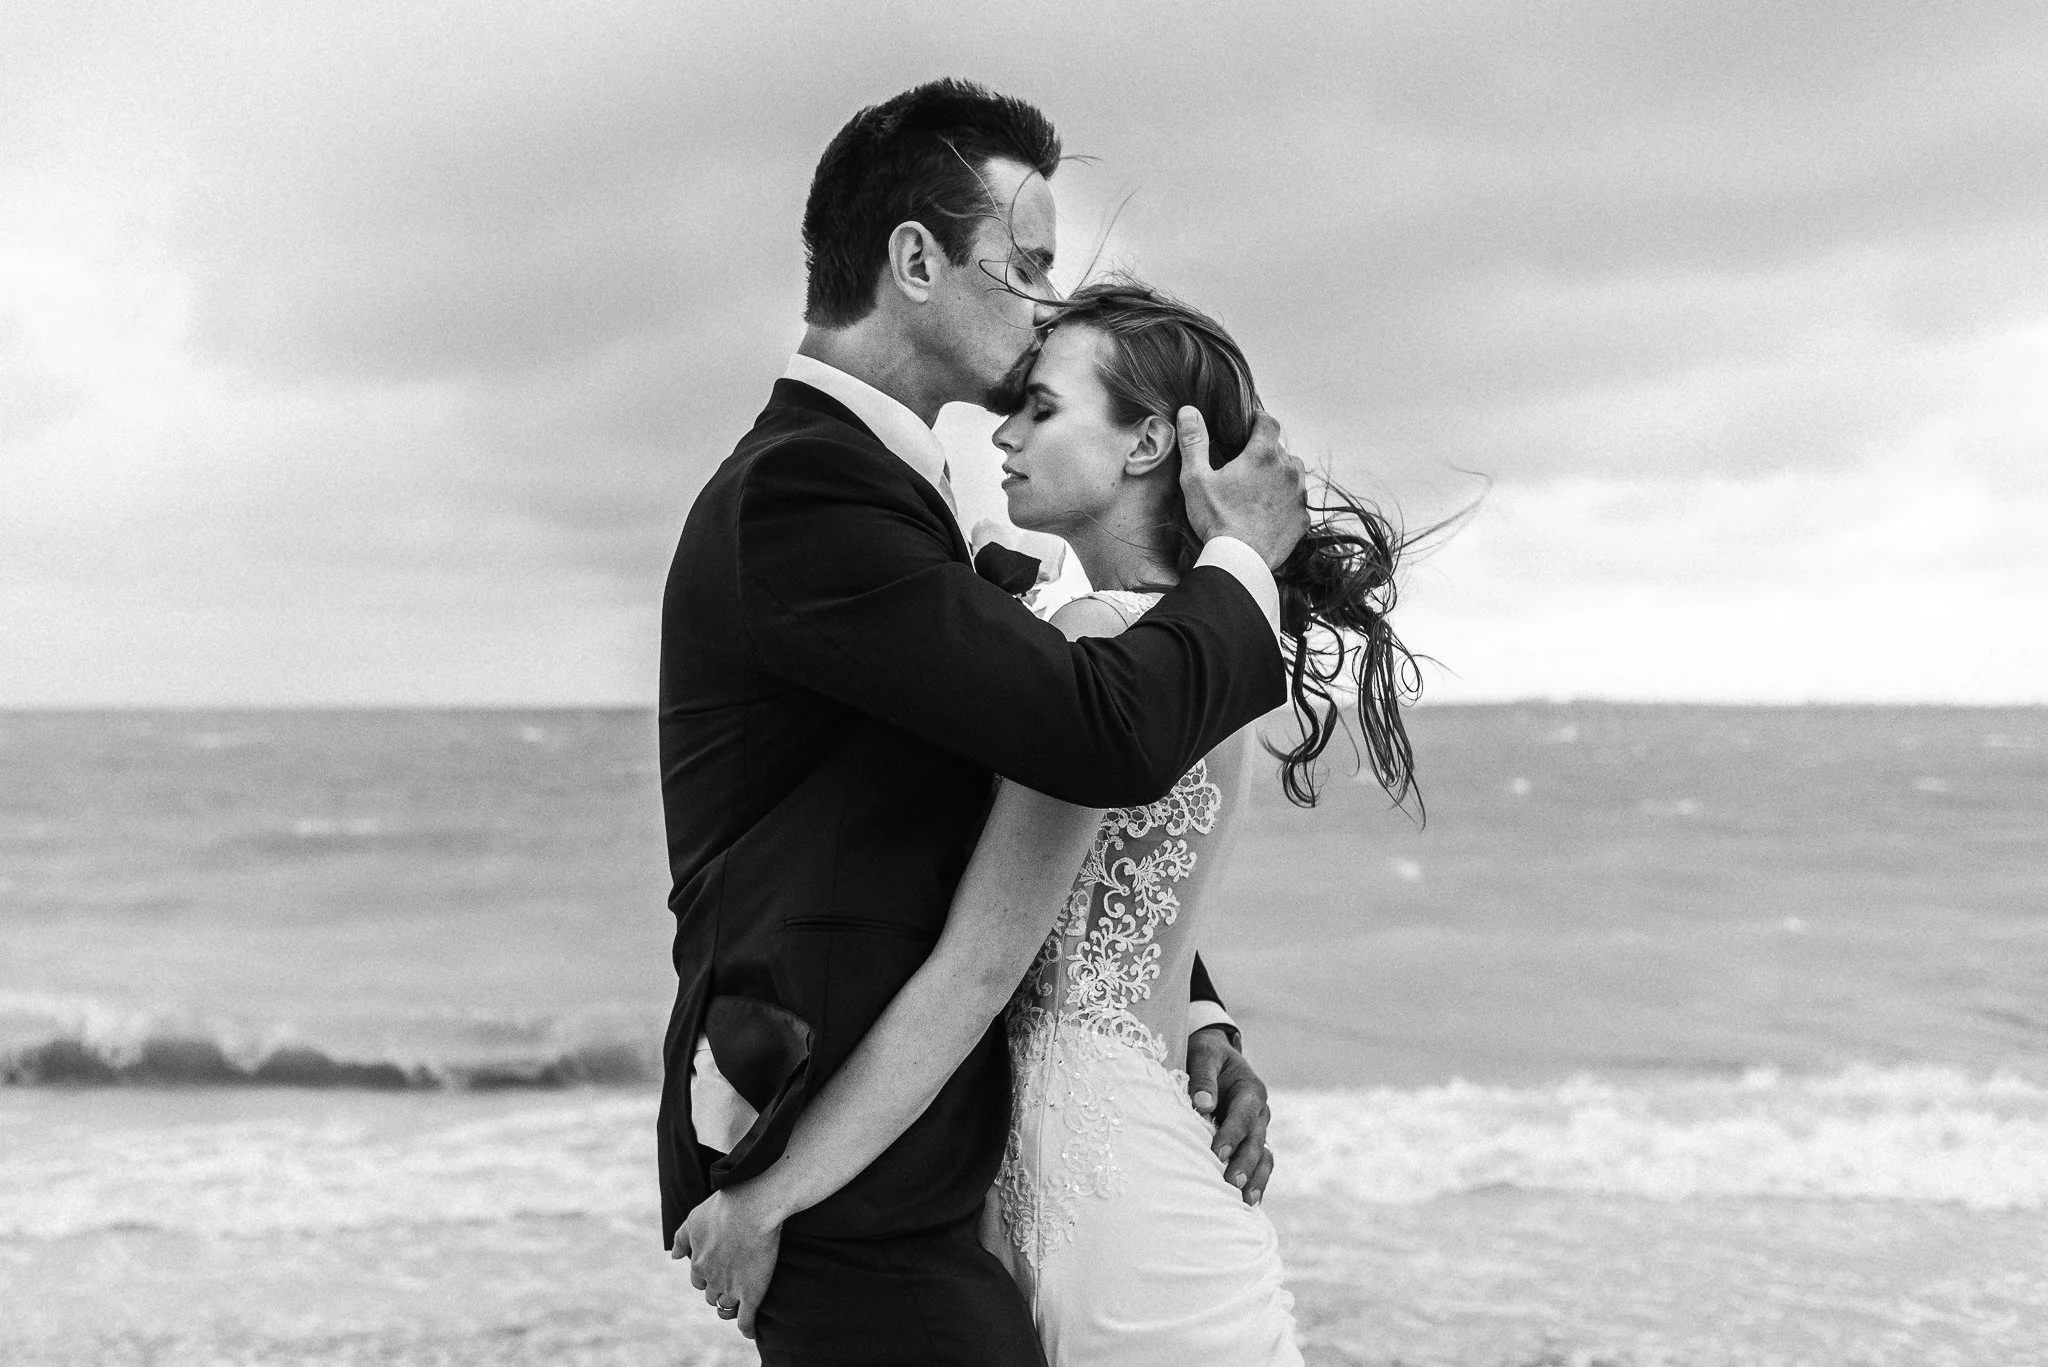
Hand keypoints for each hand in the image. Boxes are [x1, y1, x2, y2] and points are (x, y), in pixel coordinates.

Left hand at [671, 1181, 785, 1339]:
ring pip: (727, 1306)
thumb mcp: (695, 1218)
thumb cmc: (723, 1208)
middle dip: (718, 1290)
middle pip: (712, 1294)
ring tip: (739, 1303)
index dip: (707, 1276)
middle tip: (732, 1280)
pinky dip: (746, 1328)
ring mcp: (732, 1288)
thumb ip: (681, 1239)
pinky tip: (749, 1332)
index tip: (718, 1269)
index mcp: (698, 1263)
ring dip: (731, 1304)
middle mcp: (712, 1279)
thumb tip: (674, 1257)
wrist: (752, 1208)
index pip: (699, 1280)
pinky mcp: (752, 1293)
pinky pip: (746, 1319)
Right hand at [1177, 407, 1308, 570]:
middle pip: (1281, 449)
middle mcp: (1287, 470)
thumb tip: (1188, 411)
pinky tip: (1269, 512)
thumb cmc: (1216, 519)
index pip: (1269, 422)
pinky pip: (1297, 502)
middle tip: (1246, 464)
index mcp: (1262, 455)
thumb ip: (1194, 442)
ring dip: (1280, 475)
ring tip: (1260, 487)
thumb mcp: (1195, 479)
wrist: (1240, 561)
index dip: (1259, 419)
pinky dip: (1286, 502)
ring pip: (1294, 473)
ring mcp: (1298, 495)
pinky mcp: (1302, 519)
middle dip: (1266, 452)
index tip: (1251, 423)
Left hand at [1186, 1024, 1273, 1205]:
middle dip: (1244, 1164)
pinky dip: (1256, 1184)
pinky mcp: (1251, 1144)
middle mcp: (1259, 1113)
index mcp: (1250, 1090)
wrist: (1214, 1057)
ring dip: (1255, 1180)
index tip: (1218, 1153)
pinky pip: (1259, 1166)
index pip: (1243, 1115)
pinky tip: (1246, 1205)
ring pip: (1263, 1158)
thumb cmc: (1206, 1055)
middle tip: (1230, 1184)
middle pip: (1256, 1142)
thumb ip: (1203, 1077)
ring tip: (1243, 1203)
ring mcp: (1258, 1131)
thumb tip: (1203, 1103)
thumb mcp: (1204, 1054)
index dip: (1232, 1134)